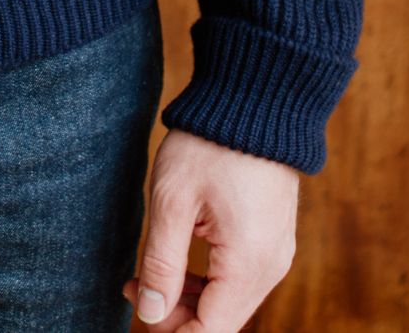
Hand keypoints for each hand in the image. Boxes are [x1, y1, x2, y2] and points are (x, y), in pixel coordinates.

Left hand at [121, 128, 298, 328]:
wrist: (253, 98)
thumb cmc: (209, 143)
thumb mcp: (172, 200)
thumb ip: (161, 263)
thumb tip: (151, 314)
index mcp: (248, 263)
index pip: (210, 332)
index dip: (170, 330)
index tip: (137, 306)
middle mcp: (271, 267)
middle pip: (221, 322)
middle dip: (175, 316)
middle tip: (132, 286)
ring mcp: (275, 253)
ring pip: (229, 303)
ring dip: (188, 298)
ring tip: (145, 275)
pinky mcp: (271, 239)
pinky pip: (238, 279)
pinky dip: (206, 280)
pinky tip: (176, 260)